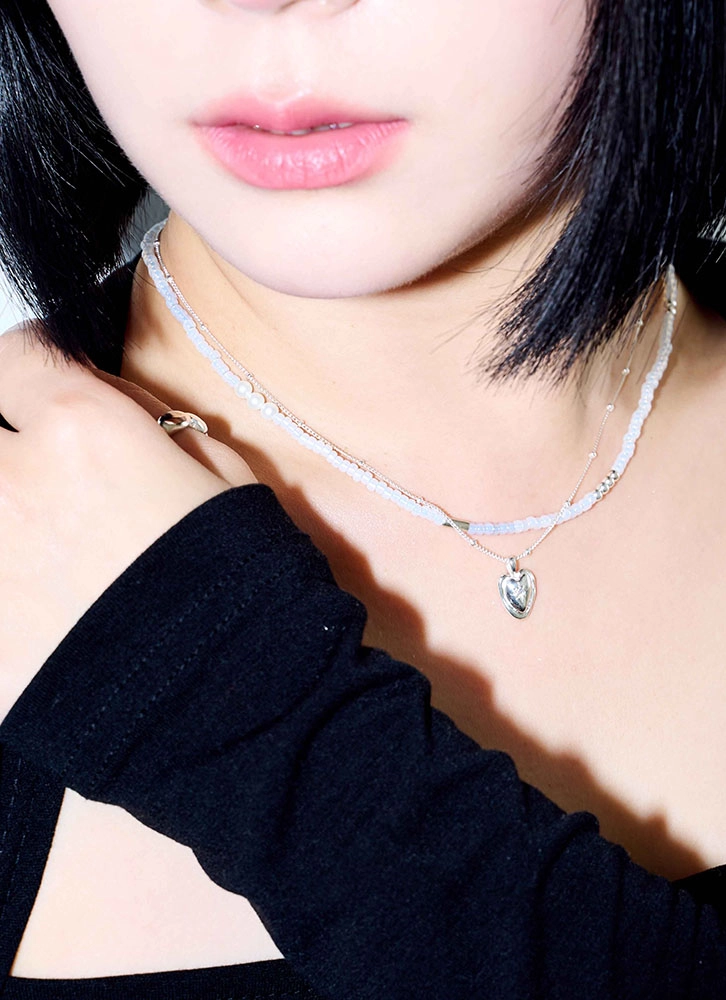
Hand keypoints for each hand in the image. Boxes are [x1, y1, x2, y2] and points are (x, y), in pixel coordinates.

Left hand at [0, 323, 257, 719]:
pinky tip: (31, 586)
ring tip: (34, 526)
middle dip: (0, 430)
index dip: (32, 361)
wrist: (229, 700)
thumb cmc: (242, 586)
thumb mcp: (224, 476)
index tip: (40, 375)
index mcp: (83, 432)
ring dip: (4, 501)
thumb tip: (110, 405)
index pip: (16, 355)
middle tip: (29, 458)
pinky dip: (4, 570)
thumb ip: (153, 426)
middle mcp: (12, 482)